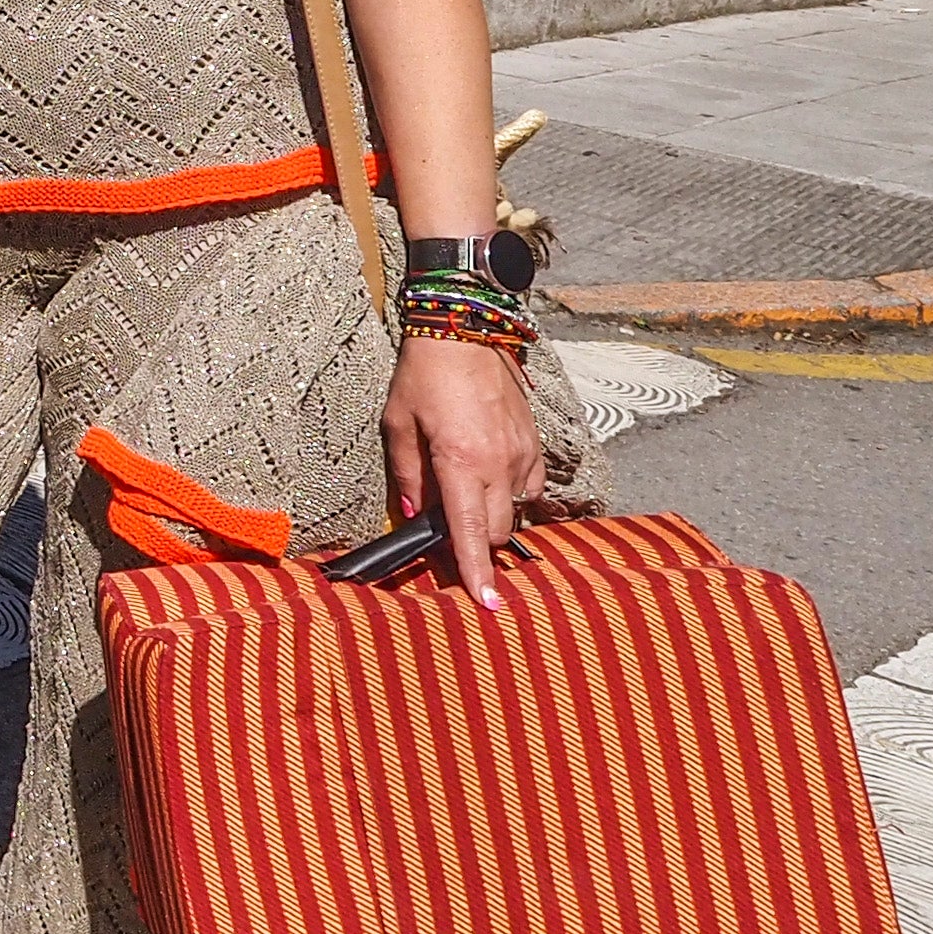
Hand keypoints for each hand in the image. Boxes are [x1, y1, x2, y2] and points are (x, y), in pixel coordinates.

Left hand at [379, 333, 537, 609]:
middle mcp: (499, 464)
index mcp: (461, 464)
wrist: (465, 329)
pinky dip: (511, 493)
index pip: (471, 533)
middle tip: (448, 535)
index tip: (488, 603)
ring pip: (515, 510)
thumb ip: (406, 477)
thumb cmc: (423, 376)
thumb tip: (412, 516)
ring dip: (492, 517)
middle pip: (497, 531)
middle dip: (476, 544)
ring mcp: (522, 453)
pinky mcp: (534, 441)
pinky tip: (488, 478)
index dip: (477, 572)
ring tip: (465, 498)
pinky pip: (529, 486)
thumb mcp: (398, 426)